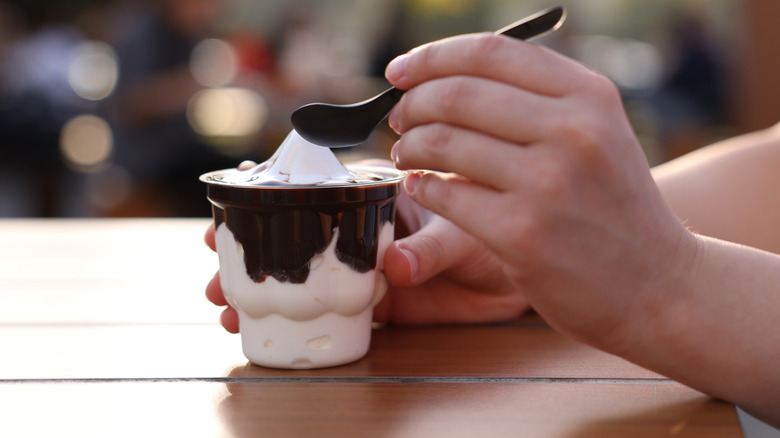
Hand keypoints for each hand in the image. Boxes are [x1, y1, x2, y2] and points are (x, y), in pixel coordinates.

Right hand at [204, 162, 529, 331]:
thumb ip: (430, 248)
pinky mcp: (377, 304)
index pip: (317, 184)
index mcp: (380, 193)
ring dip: (263, 286)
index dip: (271, 191)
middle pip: (296, 230)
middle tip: (213, 257)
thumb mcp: (465, 233)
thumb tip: (395, 266)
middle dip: (250, 242)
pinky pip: (331, 312)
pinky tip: (261, 328)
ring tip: (224, 301)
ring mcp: (366, 266)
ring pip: (305, 273)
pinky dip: (298, 321)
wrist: (519, 277)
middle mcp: (364, 227)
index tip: (232, 199)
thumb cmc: (499, 231)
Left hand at [385, 33, 695, 352]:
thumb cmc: (615, 208)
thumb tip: (451, 75)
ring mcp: (547, 183)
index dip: (432, 56)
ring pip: (443, 142)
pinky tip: (421, 188)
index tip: (400, 71)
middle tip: (400, 118)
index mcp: (590, 96)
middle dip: (413, 104)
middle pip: (458, 94)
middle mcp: (573, 131)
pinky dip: (420, 188)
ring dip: (410, 145)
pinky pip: (444, 196)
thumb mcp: (600, 134)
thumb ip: (540, 99)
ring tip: (408, 153)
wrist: (657, 286)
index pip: (491, 52)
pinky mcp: (521, 234)